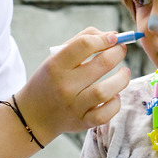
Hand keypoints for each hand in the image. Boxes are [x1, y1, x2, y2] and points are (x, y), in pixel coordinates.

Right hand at [16, 28, 130, 143]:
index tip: (113, 38)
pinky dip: (115, 103)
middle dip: (117, 53)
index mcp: (56, 65)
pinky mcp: (82, 122)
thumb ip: (81, 41)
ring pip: (107, 91)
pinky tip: (114, 95)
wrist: (33, 115)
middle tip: (120, 50)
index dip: (104, 38)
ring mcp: (74, 106)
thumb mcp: (55, 57)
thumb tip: (113, 35)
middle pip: (102, 64)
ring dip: (122, 78)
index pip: (84, 44)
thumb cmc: (50, 80)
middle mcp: (65, 85)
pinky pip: (106, 113)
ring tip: (124, 72)